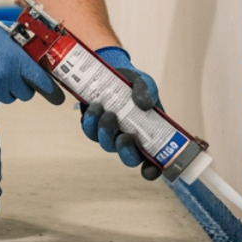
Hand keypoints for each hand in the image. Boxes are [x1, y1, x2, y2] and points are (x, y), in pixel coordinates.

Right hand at [0, 6, 55, 106]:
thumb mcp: (4, 36)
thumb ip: (21, 50)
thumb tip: (35, 60)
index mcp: (16, 59)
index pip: (40, 80)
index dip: (49, 89)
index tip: (54, 95)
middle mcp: (6, 75)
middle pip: (25, 93)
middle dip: (20, 86)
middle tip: (10, 75)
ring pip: (7, 98)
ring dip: (3, 90)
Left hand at [81, 46, 163, 179]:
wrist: (114, 70)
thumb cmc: (135, 83)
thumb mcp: (145, 83)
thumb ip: (147, 92)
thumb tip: (144, 104)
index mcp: (149, 135)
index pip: (153, 161)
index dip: (152, 170)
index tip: (149, 169)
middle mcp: (130, 139)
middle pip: (128, 158)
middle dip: (125, 151)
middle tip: (125, 136)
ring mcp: (111, 133)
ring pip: (105, 144)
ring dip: (104, 132)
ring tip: (105, 112)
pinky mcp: (93, 125)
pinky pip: (88, 131)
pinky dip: (90, 121)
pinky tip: (93, 106)